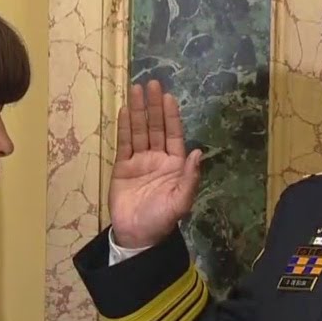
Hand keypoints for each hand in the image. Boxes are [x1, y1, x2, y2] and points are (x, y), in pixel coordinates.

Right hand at [108, 80, 203, 248]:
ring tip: (136, 89)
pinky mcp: (123, 167)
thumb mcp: (180, 202)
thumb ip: (189, 178)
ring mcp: (139, 161)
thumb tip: (198, 152)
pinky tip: (125, 110)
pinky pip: (124, 143)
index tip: (169, 97)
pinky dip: (125, 127)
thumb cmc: (161, 220)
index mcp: (175, 165)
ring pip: (140, 131)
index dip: (171, 116)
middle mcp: (158, 159)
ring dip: (139, 111)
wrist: (136, 236)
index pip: (173, 135)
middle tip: (152, 84)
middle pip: (156, 127)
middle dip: (154, 106)